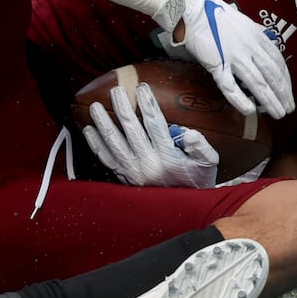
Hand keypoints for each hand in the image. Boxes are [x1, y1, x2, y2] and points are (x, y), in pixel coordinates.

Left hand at [81, 83, 218, 187]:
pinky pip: (106, 159)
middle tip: (116, 90)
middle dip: (122, 107)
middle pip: (131, 129)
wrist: (184, 210)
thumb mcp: (208, 164)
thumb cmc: (197, 181)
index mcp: (168, 156)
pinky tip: (89, 130)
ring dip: (103, 123)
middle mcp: (148, 163)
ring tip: (94, 106)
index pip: (155, 124)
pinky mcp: (124, 178)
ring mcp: (133, 172)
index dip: (148, 104)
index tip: (142, 88)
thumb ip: (201, 147)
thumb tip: (189, 133)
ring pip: (114, 143)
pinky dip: (96, 144)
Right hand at [156, 0, 293, 118]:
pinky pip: (230, 86)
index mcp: (257, 36)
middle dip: (282, 94)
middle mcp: (249, 47)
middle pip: (272, 74)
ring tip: (277, 114)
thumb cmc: (215, 14)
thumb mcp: (243, 21)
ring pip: (257, 82)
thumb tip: (265, 36)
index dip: (285, 80)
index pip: (278, 62)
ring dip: (270, 100)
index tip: (288, 93)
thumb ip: (255, 32)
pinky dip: (241, 100)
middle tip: (288, 109)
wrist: (193, 10)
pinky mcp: (216, 64)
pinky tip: (250, 111)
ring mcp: (234, 56)